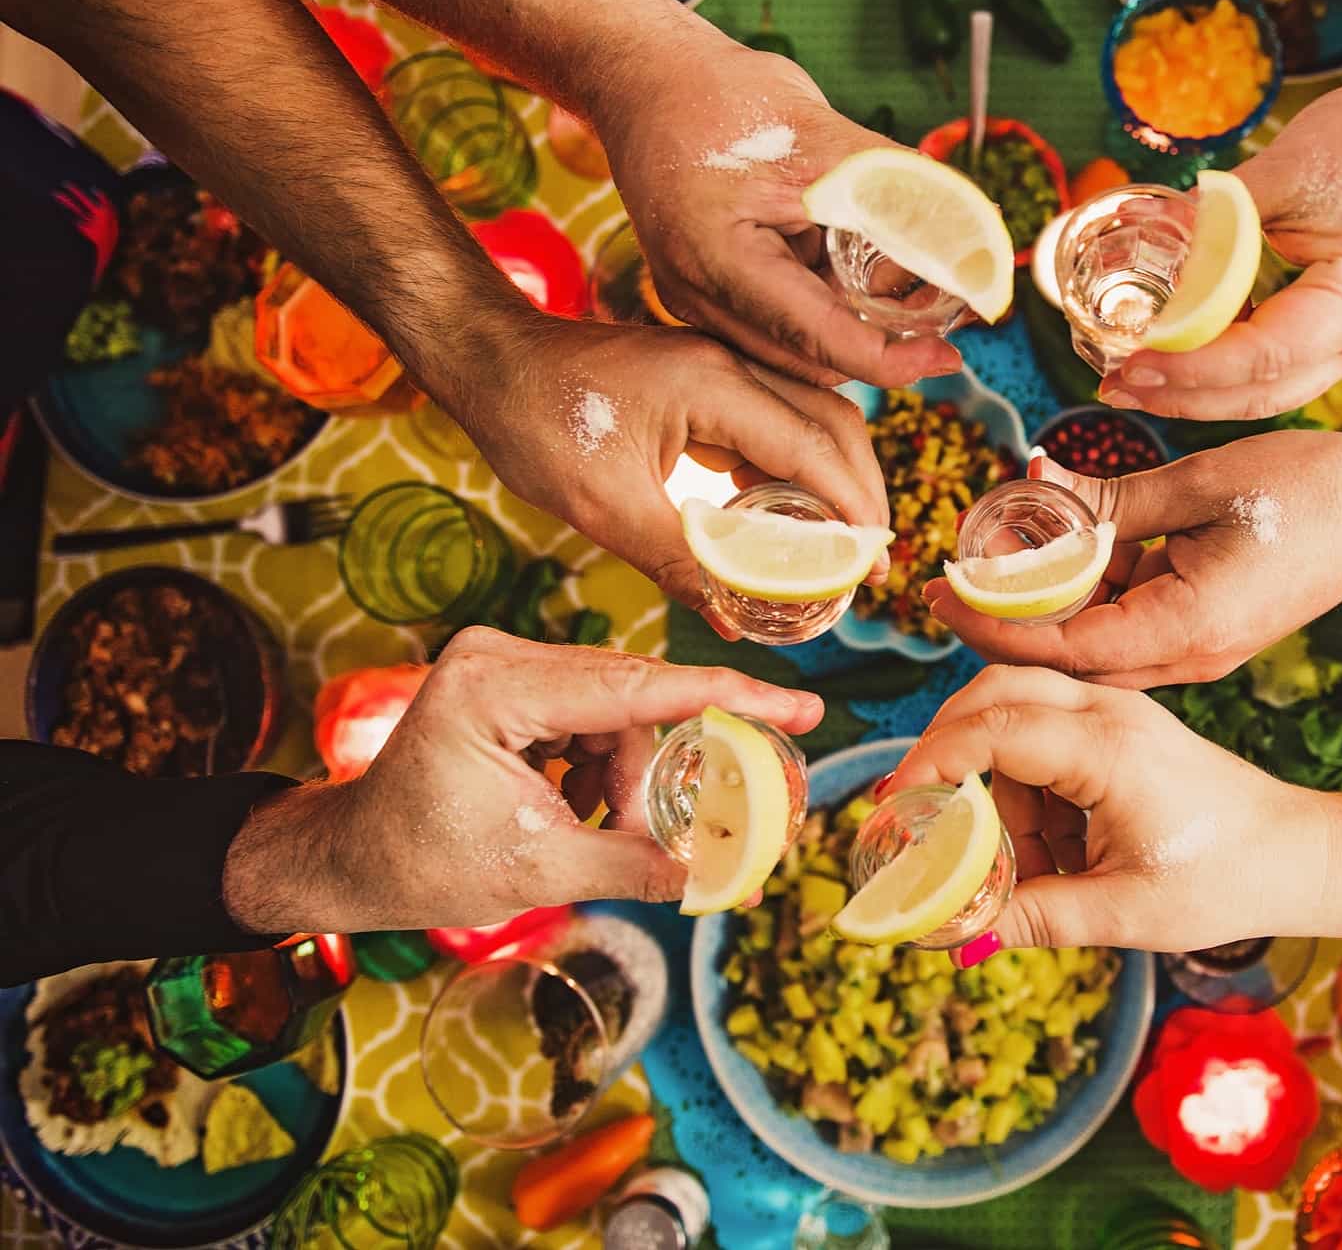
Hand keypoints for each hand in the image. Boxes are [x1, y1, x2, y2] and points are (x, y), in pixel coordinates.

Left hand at [223, 629, 824, 932]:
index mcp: (493, 688)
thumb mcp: (536, 874)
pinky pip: (591, 710)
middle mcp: (499, 654)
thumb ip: (634, 865)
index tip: (798, 707)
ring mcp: (502, 660)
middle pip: (632, 699)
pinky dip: (604, 763)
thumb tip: (721, 879)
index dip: (728, 699)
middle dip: (664, 768)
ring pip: (618, 708)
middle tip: (695, 825)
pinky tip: (582, 808)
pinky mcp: (508, 678)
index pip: (637, 687)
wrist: (351, 859)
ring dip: (630, 774)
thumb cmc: (421, 865)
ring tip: (610, 835)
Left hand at [446, 315, 888, 620]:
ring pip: (810, 418)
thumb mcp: (604, 506)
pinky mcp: (704, 378)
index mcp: (713, 385)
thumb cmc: (536, 420)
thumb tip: (730, 617)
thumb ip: (677, 559)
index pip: (813, 447)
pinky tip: (784, 516)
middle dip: (862, 492)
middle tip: (867, 560)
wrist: (491, 358)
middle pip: (833, 423)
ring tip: (838, 544)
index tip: (872, 565)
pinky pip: (771, 420)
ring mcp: (719, 366)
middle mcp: (730, 366)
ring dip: (833, 478)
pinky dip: (793, 468)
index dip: (853, 510)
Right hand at [590, 25, 962, 387]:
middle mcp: (698, 296)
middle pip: (810, 359)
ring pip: (797, 349)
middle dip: (881, 341)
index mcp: (717, 260)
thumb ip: (893, 189)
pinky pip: (779, 325)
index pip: (820, 338)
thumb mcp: (820, 134)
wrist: (645, 77)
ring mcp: (698, 300)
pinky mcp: (708, 292)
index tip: (948, 356)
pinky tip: (855, 263)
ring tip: (902, 272)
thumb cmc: (716, 95)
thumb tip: (971, 234)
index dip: (892, 358)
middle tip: (943, 306)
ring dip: (855, 323)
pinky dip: (826, 305)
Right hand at [884, 667, 1324, 958]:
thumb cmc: (1221, 880)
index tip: (901, 807)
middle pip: (993, 692)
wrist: (1296, 854)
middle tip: (924, 811)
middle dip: (948, 747)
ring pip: (1016, 714)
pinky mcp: (1120, 726)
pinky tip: (1060, 849)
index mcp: (1107, 748)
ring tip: (1036, 865)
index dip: (934, 762)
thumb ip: (1034, 916)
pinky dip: (1029, 785)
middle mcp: (1108, 711)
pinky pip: (1045, 734)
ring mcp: (1116, 712)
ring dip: (999, 783)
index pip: (993, 728)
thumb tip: (957, 933)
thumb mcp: (1122, 912)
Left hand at [926, 430, 1341, 686]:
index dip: (990, 622)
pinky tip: (1066, 541)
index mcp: (1182, 629)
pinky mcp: (1204, 629)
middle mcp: (1185, 656)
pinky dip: (1090, 588)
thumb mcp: (1197, 483)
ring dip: (1047, 598)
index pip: (1058, 645)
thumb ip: (1111, 502)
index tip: (937, 592)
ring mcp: (1197, 648)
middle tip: (951, 571)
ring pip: (1094, 639)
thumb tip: (1036, 493)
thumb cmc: (1312, 491)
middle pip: (1066, 655)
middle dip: (1006, 617)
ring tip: (1002, 540)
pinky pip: (1127, 622)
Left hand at [1099, 54, 1341, 418]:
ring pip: (1266, 390)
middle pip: (1260, 394)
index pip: (1260, 358)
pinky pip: (1276, 366)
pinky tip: (1177, 357)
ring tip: (1132, 379)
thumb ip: (1214, 217)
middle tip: (1113, 385)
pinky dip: (1224, 367)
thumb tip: (1138, 234)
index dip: (1190, 367)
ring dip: (1199, 390)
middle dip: (1183, 397)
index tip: (1131, 361)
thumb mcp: (1287, 170)